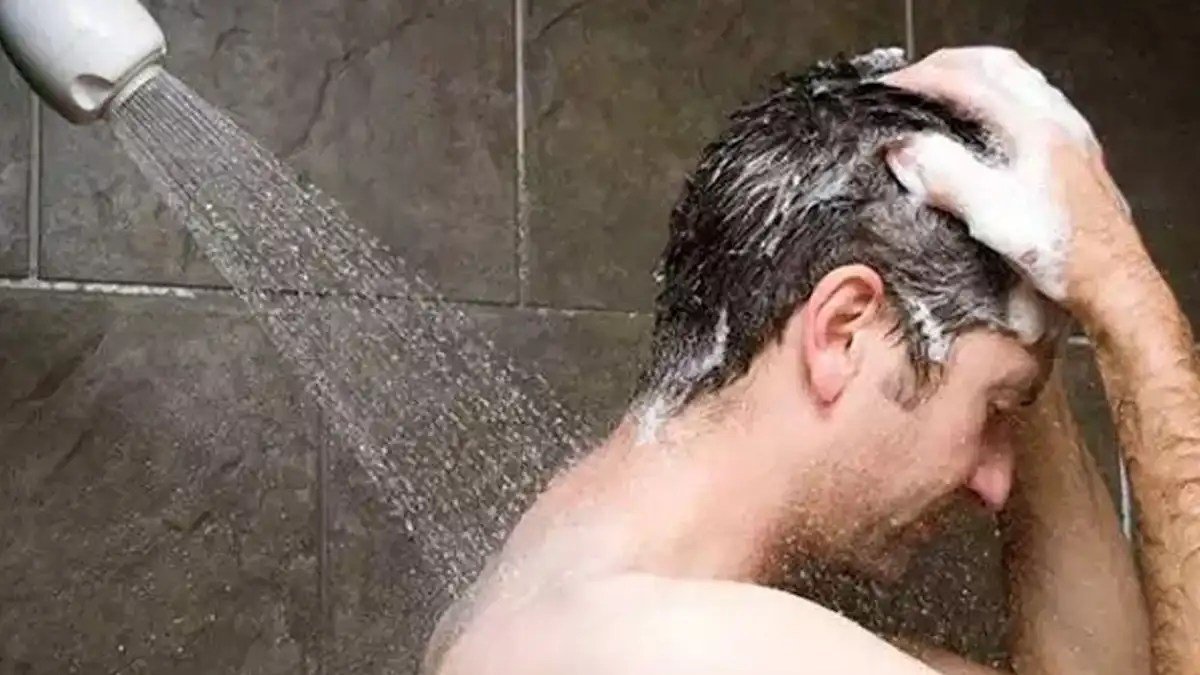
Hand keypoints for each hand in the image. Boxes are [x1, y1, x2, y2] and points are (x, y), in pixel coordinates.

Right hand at [880, 47, 1151, 317]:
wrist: (1112, 279)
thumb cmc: (1058, 249)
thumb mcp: (992, 214)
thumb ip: (946, 175)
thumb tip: (902, 148)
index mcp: (1034, 126)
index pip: (968, 81)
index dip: (921, 80)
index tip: (886, 92)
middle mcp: (1055, 120)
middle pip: (997, 66)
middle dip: (948, 66)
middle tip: (911, 82)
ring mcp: (1068, 135)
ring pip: (1018, 81)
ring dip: (975, 77)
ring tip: (941, 95)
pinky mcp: (1073, 155)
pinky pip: (1031, 103)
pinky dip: (997, 98)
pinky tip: (986, 125)